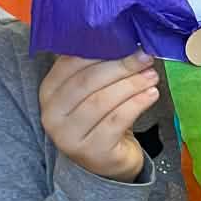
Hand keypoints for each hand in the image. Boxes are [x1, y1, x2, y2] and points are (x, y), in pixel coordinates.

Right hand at [39, 53, 158, 182]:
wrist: (108, 163)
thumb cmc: (100, 120)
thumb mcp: (91, 92)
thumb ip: (96, 67)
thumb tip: (123, 38)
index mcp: (48, 92)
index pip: (70, 63)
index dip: (100, 50)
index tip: (127, 41)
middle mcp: (52, 116)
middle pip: (87, 82)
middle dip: (120, 66)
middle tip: (145, 57)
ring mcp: (69, 137)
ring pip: (102, 101)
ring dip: (131, 84)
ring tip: (151, 76)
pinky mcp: (92, 152)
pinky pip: (117, 121)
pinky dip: (137, 104)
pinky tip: (151, 94)